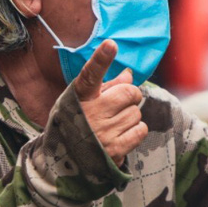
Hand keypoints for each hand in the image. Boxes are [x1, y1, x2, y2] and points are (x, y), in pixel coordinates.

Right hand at [71, 40, 145, 164]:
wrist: (66, 161)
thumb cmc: (77, 123)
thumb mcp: (83, 102)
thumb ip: (106, 87)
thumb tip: (129, 75)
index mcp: (80, 97)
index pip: (91, 74)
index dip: (101, 59)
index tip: (110, 44)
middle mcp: (91, 114)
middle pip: (128, 92)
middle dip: (130, 96)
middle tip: (121, 103)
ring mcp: (103, 133)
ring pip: (136, 113)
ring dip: (131, 116)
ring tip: (115, 123)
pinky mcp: (115, 149)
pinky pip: (141, 130)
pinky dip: (136, 131)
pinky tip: (122, 134)